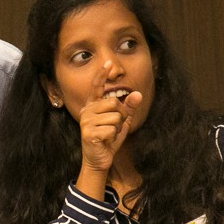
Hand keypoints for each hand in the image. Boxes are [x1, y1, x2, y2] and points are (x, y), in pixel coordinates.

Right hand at [73, 61, 142, 190]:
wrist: (98, 160)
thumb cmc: (108, 139)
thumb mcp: (121, 122)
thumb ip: (129, 108)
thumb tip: (138, 94)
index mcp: (92, 106)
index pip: (96, 87)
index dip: (102, 75)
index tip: (108, 63)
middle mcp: (87, 111)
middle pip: (114, 103)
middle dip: (121, 116)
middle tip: (114, 127)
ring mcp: (86, 122)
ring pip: (115, 117)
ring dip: (117, 128)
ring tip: (109, 134)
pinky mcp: (88, 133)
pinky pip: (111, 129)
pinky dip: (113, 137)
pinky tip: (105, 141)